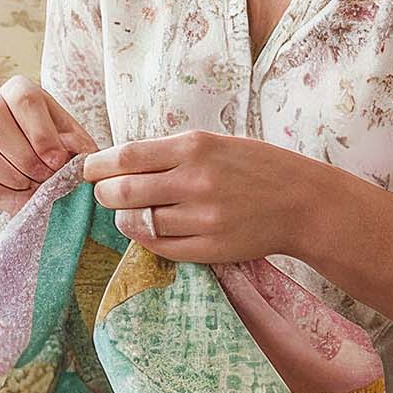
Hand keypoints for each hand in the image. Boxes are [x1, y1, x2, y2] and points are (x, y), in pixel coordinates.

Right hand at [0, 76, 101, 215]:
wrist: (44, 182)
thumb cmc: (62, 157)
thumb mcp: (77, 149)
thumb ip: (76, 148)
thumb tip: (64, 153)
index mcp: (19, 92)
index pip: (23, 98)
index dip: (40, 132)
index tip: (57, 161)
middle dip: (22, 156)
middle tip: (44, 177)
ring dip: (5, 173)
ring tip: (30, 186)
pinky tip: (13, 196)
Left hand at [80, 130, 332, 262]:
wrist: (304, 202)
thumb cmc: (255, 167)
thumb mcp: (213, 143)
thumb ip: (167, 154)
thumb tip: (116, 164)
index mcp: (194, 148)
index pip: (125, 157)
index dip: (97, 166)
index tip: (88, 170)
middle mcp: (196, 182)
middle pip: (121, 192)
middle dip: (104, 194)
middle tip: (105, 194)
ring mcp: (203, 219)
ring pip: (136, 223)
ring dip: (124, 218)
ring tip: (130, 212)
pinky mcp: (209, 249)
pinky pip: (159, 247)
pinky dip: (146, 239)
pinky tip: (151, 229)